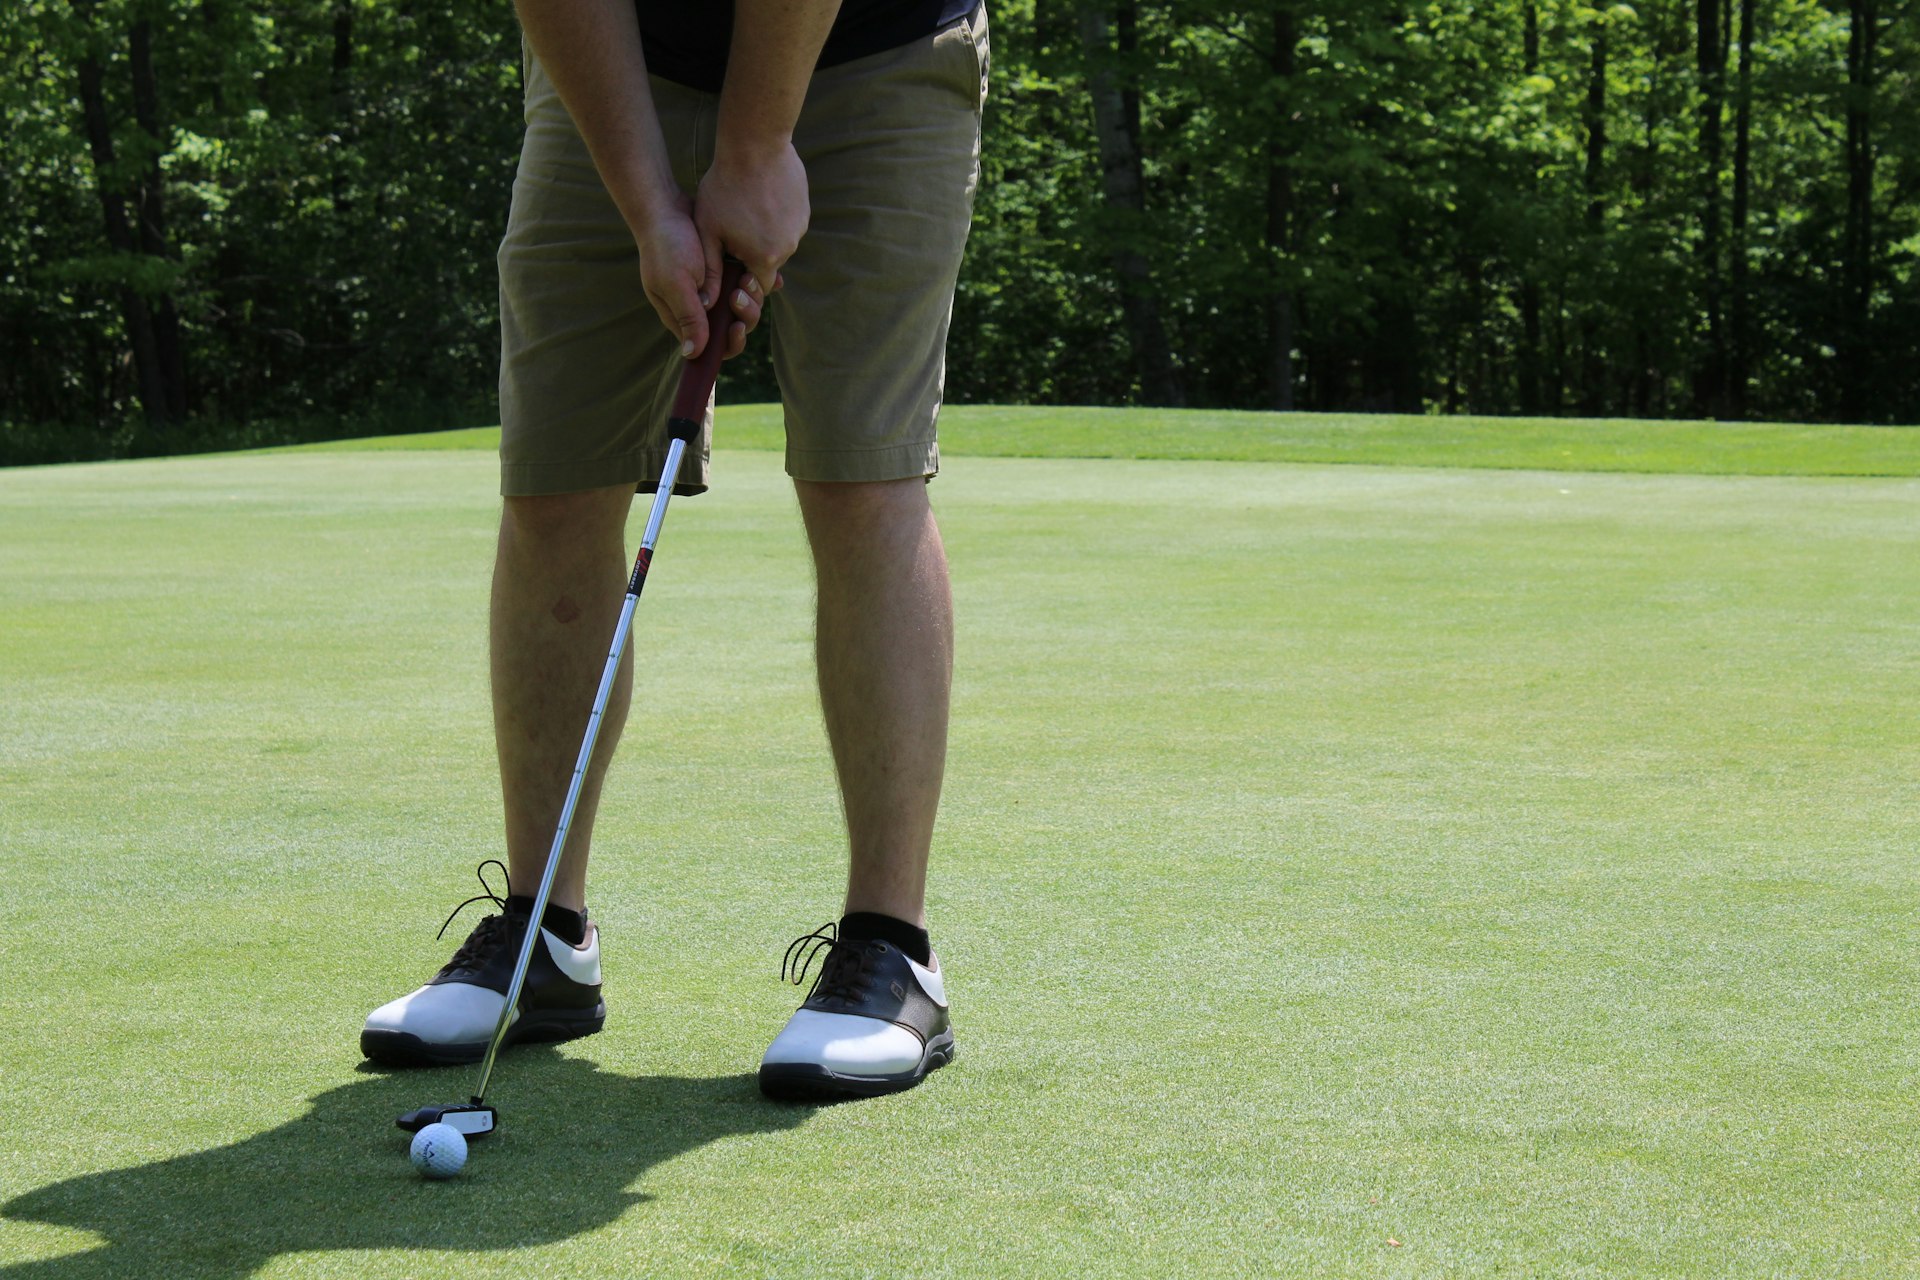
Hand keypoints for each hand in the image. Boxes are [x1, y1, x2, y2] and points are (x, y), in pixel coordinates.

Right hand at [633, 190, 765, 360]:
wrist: (664, 207)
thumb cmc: (666, 244)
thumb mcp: (677, 283)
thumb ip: (687, 316)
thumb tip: (692, 354)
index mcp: (682, 316)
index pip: (711, 346)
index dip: (729, 342)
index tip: (737, 326)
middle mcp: (697, 306)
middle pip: (731, 327)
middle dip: (744, 315)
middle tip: (742, 291)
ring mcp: (710, 290)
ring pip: (741, 306)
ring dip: (751, 296)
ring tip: (748, 276)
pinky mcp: (720, 272)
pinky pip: (744, 284)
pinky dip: (757, 283)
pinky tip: (771, 278)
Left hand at [693, 139, 807, 301]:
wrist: (755, 144)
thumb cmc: (724, 187)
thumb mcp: (708, 230)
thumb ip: (710, 270)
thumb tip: (706, 303)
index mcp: (765, 258)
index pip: (757, 286)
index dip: (742, 281)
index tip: (729, 262)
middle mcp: (788, 247)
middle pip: (768, 264)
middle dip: (751, 255)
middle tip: (733, 229)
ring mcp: (800, 227)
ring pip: (779, 242)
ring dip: (764, 234)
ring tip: (745, 210)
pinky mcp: (804, 208)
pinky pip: (788, 223)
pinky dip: (775, 217)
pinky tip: (759, 197)